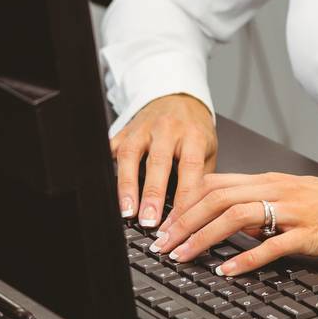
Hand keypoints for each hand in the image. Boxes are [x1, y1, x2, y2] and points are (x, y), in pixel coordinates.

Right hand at [110, 94, 216, 225]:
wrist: (179, 98)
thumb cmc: (194, 129)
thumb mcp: (209, 149)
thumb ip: (203, 177)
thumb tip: (198, 210)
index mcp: (193, 135)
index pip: (191, 167)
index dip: (185, 196)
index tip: (180, 220)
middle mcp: (167, 129)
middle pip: (159, 162)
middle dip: (153, 194)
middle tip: (149, 220)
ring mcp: (143, 128)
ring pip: (131, 155)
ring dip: (127, 185)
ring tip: (127, 210)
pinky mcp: (125, 130)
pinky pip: (113, 148)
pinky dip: (109, 169)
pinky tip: (108, 189)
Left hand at [147, 171, 317, 276]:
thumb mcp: (284, 196)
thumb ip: (253, 203)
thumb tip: (220, 220)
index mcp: (265, 180)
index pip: (214, 183)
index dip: (183, 202)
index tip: (163, 223)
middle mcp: (274, 190)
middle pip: (217, 199)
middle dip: (184, 222)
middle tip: (162, 244)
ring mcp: (290, 211)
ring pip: (237, 217)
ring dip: (204, 238)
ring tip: (184, 256)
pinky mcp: (307, 234)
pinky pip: (271, 246)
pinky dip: (245, 259)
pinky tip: (228, 271)